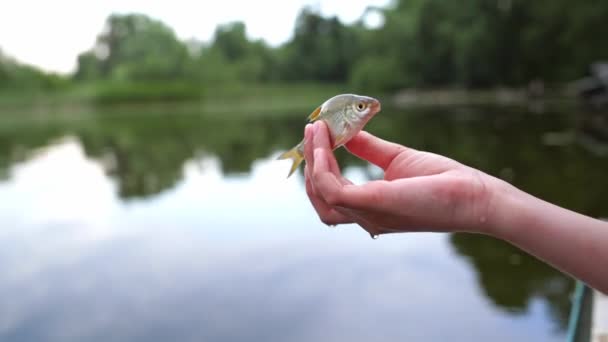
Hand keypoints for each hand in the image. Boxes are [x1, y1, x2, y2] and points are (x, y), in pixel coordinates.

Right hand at [303, 120, 495, 236]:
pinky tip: (325, 142)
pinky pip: (330, 187)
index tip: (319, 134)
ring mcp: (367, 213)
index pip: (331, 195)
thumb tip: (346, 132)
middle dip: (310, 162)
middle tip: (312, 130)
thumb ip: (369, 148)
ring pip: (320, 192)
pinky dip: (321, 165)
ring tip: (316, 130)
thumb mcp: (397, 159)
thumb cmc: (442, 181)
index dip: (319, 166)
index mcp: (370, 210)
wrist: (473, 195)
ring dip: (312, 160)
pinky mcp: (372, 202)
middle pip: (319, 197)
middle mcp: (364, 217)